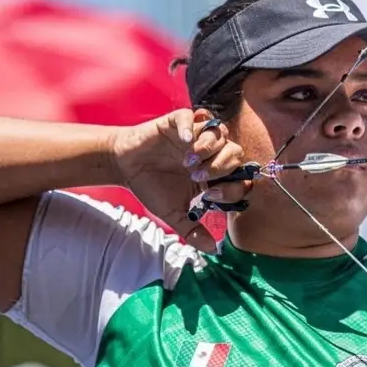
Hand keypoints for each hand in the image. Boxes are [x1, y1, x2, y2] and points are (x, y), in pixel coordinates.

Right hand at [111, 108, 252, 251]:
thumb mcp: (174, 214)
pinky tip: (182, 142)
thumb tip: (213, 250)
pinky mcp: (178, 122)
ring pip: (220, 133)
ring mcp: (196, 136)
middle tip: (199, 177)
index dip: (233, 187)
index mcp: (215, 175)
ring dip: (210, 147)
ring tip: (189, 161)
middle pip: (236, 153)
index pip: (241, 177)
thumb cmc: (153, 188)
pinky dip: (191, 127)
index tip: (211, 195)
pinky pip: (193, 116)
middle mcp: (210, 154)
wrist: (125, 168)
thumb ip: (194, 231)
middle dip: (222, 166)